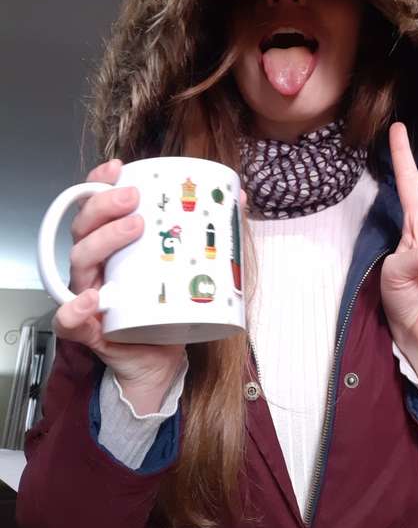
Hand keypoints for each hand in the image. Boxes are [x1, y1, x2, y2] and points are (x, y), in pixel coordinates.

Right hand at [53, 159, 185, 412]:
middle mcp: (95, 265)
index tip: (119, 167)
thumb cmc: (168, 308)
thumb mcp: (190, 265)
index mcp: (112, 245)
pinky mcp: (90, 330)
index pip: (97, 206)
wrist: (162, 360)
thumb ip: (210, 232)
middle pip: (85, 226)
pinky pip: (69, 319)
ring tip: (134, 228)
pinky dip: (74, 309)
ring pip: (80, 260)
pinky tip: (92, 299)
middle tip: (136, 197)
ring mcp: (88, 294)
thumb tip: (238, 199)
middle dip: (106, 204)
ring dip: (103, 239)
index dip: (101, 183)